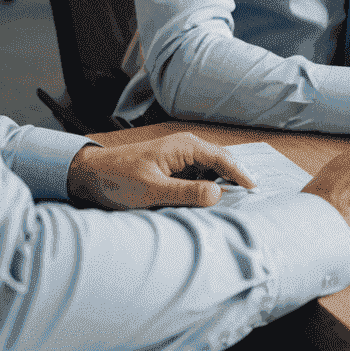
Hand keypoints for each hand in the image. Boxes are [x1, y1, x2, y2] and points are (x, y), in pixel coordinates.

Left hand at [67, 133, 256, 210]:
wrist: (91, 174)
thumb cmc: (118, 179)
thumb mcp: (152, 190)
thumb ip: (186, 192)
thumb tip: (219, 194)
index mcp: (184, 146)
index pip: (223, 159)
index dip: (242, 175)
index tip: (258, 192)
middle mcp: (186, 147)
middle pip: (222, 162)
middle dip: (238, 178)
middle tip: (256, 200)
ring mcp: (180, 157)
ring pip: (212, 170)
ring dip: (223, 184)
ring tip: (240, 204)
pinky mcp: (174, 168)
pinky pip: (199, 176)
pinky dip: (209, 187)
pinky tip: (213, 202)